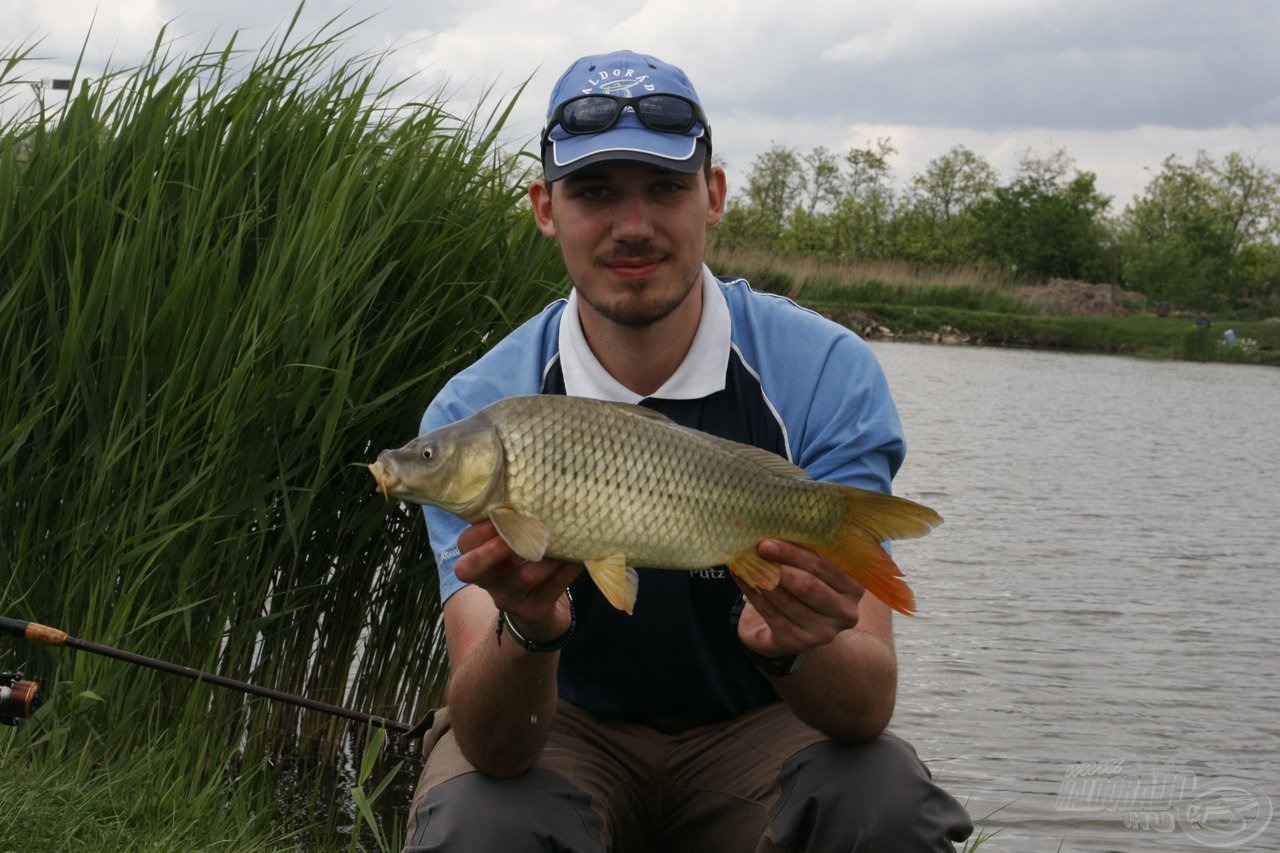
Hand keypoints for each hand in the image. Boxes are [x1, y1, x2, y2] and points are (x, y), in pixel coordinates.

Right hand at [455, 520, 581, 641]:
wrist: (534, 607)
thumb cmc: (519, 562)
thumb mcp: (507, 544)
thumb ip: (511, 522)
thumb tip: (533, 488)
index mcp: (474, 559)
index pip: (465, 543)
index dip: (483, 527)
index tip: (507, 510)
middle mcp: (486, 582)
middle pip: (471, 568)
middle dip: (495, 546)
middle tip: (522, 526)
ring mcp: (508, 599)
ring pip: (525, 575)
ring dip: (549, 552)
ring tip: (566, 533)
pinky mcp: (533, 610)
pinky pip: (553, 587)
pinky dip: (568, 568)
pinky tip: (580, 554)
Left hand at [734, 539, 864, 658]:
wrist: (796, 627)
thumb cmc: (805, 587)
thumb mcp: (815, 571)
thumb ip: (806, 553)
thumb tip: (774, 532)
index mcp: (854, 587)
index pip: (822, 566)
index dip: (793, 553)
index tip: (766, 542)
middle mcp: (845, 612)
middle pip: (808, 585)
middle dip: (778, 566)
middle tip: (755, 552)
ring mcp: (824, 632)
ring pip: (788, 601)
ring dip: (763, 580)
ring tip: (744, 564)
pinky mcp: (800, 643)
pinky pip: (773, 616)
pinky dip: (755, 596)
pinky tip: (743, 580)